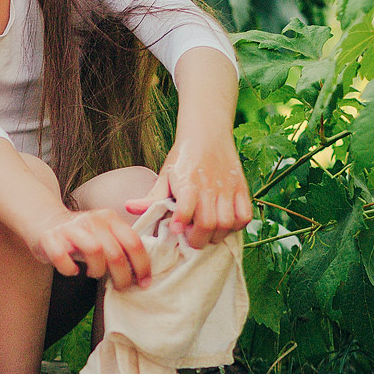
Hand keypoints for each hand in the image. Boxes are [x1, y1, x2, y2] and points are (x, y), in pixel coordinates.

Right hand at [31, 207, 150, 288]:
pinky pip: (62, 258)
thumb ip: (122, 246)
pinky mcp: (49, 238)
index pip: (133, 242)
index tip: (144, 282)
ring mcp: (69, 228)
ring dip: (97, 270)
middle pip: (115, 252)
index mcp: (109, 218)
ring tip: (93, 273)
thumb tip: (143, 272)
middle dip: (122, 276)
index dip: (142, 266)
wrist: (46, 222)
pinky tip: (73, 270)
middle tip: (120, 286)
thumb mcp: (105, 234)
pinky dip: (69, 269)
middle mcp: (91, 220)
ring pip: (93, 250)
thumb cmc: (82, 235)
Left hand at [136, 131, 251, 247]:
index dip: (181, 225)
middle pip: (209, 224)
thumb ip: (151, 197)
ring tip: (207, 233)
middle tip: (191, 239)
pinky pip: (244, 216)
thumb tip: (129, 208)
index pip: (185, 211)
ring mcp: (227, 189)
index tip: (176, 230)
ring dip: (216, 235)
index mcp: (187, 183)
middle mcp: (208, 187)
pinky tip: (224, 224)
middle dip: (198, 239)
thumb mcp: (164, 175)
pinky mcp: (241, 188)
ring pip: (227, 223)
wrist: (207, 133)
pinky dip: (236, 226)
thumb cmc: (183, 157)